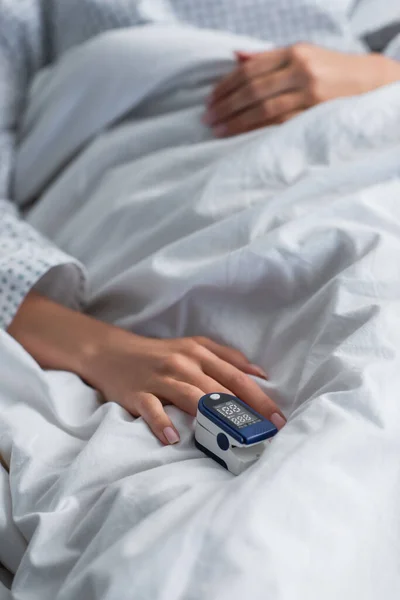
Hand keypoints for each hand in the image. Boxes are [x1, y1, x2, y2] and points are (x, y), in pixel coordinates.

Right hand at [85, 329, 285, 444]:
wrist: (111, 352)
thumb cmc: (158, 354)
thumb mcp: (193, 347)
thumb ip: (226, 357)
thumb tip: (260, 375)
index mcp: (199, 353)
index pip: (236, 376)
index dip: (259, 397)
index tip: (278, 419)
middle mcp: (183, 364)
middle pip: (219, 389)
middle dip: (245, 412)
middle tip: (264, 434)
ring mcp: (160, 378)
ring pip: (191, 396)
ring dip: (213, 416)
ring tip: (232, 437)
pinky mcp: (138, 393)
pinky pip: (152, 408)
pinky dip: (162, 422)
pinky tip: (173, 438)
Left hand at [203, 43, 399, 136]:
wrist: (372, 84)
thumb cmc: (333, 71)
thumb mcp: (304, 56)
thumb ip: (269, 59)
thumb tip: (235, 57)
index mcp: (294, 52)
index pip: (250, 69)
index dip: (226, 85)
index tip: (209, 100)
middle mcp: (300, 69)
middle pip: (252, 89)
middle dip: (225, 105)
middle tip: (207, 119)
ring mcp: (309, 92)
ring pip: (263, 108)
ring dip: (236, 121)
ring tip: (218, 130)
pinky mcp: (316, 114)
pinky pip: (280, 124)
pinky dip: (257, 131)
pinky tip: (242, 137)